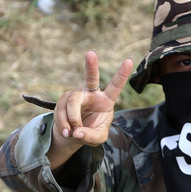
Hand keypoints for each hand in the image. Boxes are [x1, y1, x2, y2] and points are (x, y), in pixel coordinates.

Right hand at [47, 50, 133, 168]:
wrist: (73, 134)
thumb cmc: (90, 133)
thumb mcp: (97, 138)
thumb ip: (90, 136)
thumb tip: (77, 131)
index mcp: (106, 101)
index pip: (115, 86)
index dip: (122, 74)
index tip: (129, 61)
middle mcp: (91, 94)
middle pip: (91, 78)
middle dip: (91, 66)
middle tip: (91, 53)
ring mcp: (76, 95)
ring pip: (72, 103)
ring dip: (71, 119)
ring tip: (71, 133)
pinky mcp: (63, 100)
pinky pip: (61, 111)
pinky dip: (63, 123)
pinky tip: (66, 132)